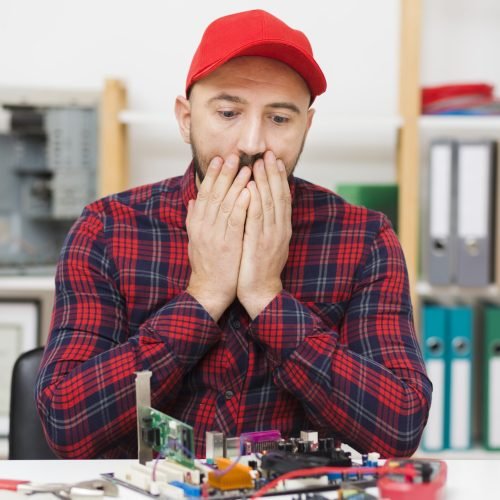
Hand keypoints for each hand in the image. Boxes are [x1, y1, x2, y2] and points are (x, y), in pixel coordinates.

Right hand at [186, 155, 250, 320]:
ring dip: (236, 184)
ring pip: (226, 204)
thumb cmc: (207, 265)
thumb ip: (194, 219)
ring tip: (246, 167)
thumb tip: (193, 201)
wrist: (210, 290)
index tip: (220, 159)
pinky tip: (248, 191)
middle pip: (215, 194)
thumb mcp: (196, 240)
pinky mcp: (228, 245)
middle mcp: (204, 227)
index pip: (205, 194)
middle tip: (234, 155)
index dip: (212, 175)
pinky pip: (235, 222)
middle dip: (225, 173)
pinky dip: (241, 205)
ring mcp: (215, 236)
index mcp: (197, 224)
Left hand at [237, 151, 291, 318]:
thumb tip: (259, 206)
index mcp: (281, 229)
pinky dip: (255, 202)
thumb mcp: (265, 243)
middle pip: (277, 196)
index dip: (278, 178)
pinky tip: (251, 187)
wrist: (260, 292)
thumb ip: (263, 224)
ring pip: (268, 203)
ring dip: (264, 182)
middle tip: (268, 153)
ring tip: (259, 163)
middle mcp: (279, 230)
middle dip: (272, 173)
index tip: (274, 160)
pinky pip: (256, 219)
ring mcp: (271, 237)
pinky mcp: (259, 244)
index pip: (282, 198)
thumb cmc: (259, 267)